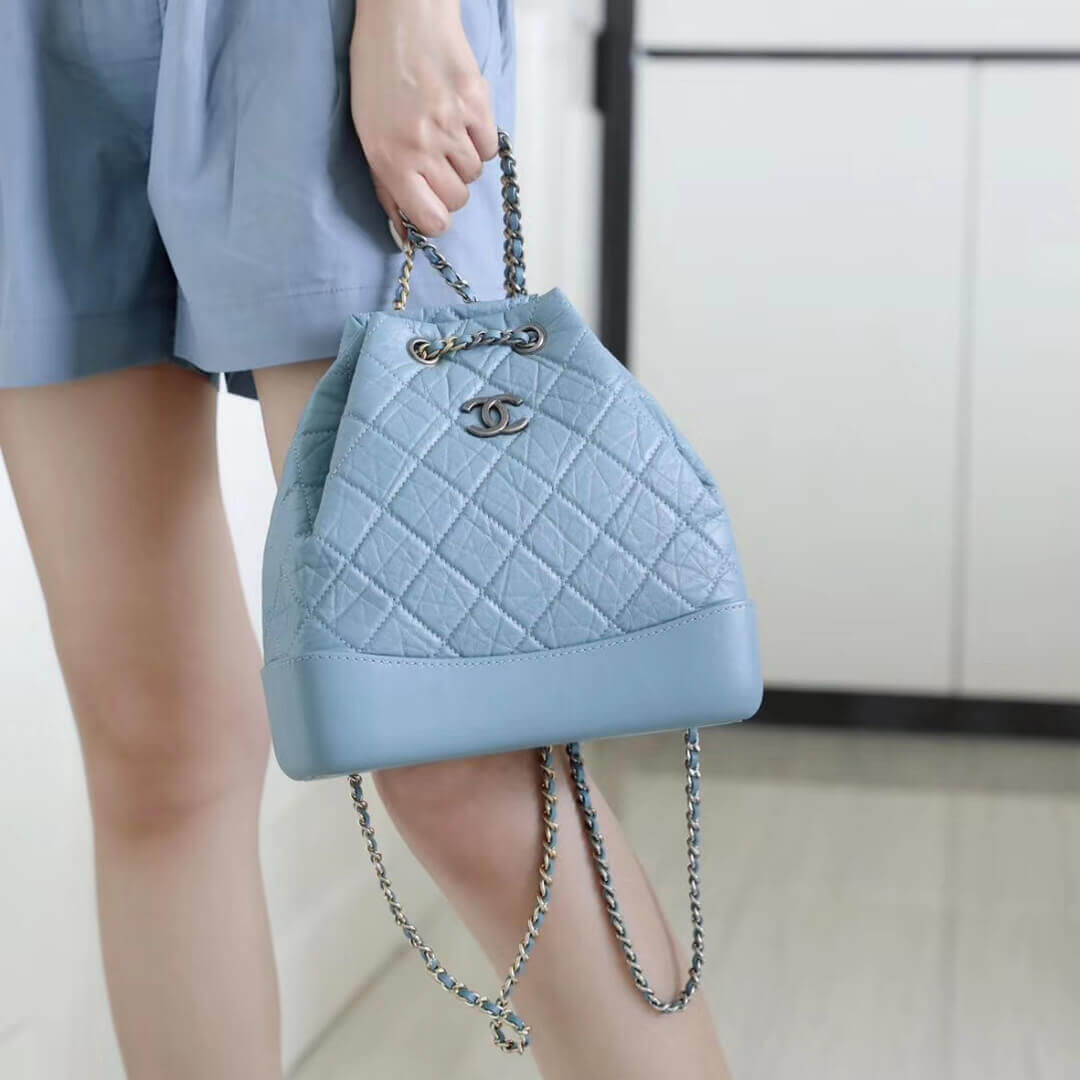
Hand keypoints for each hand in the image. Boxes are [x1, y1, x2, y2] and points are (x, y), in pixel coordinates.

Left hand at [349, 0, 498, 238]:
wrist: (402, 17)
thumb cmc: (378, 75)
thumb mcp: (369, 135)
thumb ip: (387, 186)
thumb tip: (405, 233)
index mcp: (391, 159)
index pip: (432, 221)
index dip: (435, 220)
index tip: (432, 209)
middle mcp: (422, 146)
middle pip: (457, 200)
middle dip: (448, 189)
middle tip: (435, 163)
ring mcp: (453, 125)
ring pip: (474, 175)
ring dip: (462, 162)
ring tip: (444, 133)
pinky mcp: (477, 106)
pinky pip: (489, 149)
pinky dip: (479, 142)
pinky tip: (461, 122)